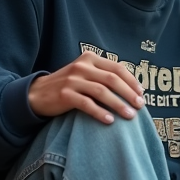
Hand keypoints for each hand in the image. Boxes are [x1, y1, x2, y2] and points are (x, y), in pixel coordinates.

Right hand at [28, 52, 144, 123]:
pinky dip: (100, 113)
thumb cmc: (68, 85)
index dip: (131, 81)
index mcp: (90, 58)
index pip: (117, 68)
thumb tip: (133, 88)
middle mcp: (82, 66)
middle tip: (140, 106)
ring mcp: (72, 80)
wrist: (38, 93)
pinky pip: (87, 104)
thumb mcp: (85, 73)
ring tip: (130, 116)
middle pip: (112, 79)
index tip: (141, 94)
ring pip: (101, 92)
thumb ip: (103, 75)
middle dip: (129, 93)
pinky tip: (110, 121)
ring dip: (118, 104)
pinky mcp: (65, 95)